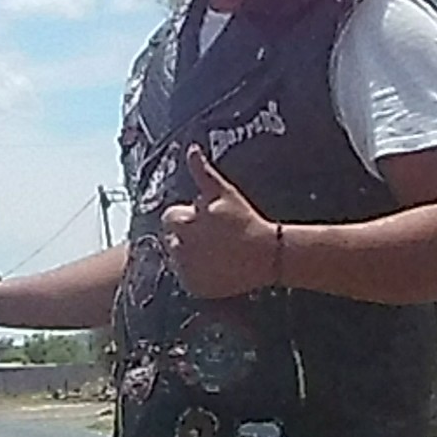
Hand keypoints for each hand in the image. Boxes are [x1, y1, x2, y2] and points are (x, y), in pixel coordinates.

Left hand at [158, 146, 279, 298]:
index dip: (187, 217)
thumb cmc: (246, 221)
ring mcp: (187, 269)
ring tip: (215, 252)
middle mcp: (182, 246)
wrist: (266, 255)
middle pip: (171, 238)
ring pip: (177, 258)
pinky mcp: (193, 286)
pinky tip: (216, 267)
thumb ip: (203, 172)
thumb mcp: (225, 193)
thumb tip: (191, 150)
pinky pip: (186, 278)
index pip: (170, 217)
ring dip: (189, 254)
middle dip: (185, 235)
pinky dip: (196, 274)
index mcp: (186, 222)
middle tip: (211, 237)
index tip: (205, 220)